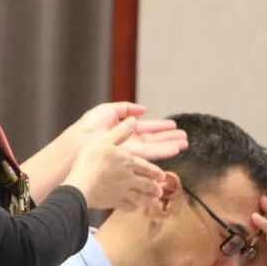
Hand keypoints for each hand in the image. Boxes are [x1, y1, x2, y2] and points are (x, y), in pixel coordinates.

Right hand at [64, 117, 166, 209]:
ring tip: (154, 202)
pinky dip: (132, 208)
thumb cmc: (92, 160)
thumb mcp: (105, 140)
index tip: (162, 176)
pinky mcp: (113, 202)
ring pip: (139, 196)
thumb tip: (133, 120)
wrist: (81, 183)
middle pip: (146, 183)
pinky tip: (135, 209)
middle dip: (154, 187)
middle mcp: (129, 178)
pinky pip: (126, 206)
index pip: (146, 167)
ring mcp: (122, 192)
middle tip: (161, 191)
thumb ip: (120, 132)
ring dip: (148, 199)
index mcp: (128, 162)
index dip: (154, 171)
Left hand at [69, 102, 187, 161]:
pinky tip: (176, 149)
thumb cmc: (89, 127)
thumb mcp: (108, 110)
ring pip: (156, 148)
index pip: (146, 128)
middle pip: (154, 139)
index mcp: (124, 130)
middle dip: (169, 138)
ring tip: (185, 143)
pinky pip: (152, 154)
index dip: (160, 126)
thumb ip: (126, 108)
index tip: (173, 125)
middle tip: (184, 137)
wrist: (81, 141)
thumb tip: (143, 109)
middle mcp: (130, 141)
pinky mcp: (133, 157)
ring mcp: (132, 150)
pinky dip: (165, 151)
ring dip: (171, 144)